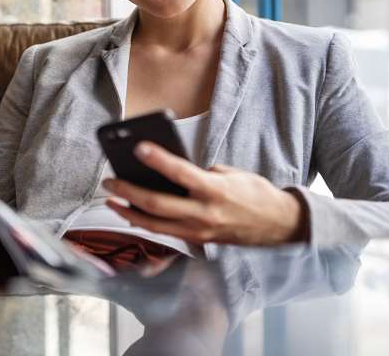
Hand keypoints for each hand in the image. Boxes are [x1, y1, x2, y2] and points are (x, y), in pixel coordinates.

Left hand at [103, 142, 305, 245]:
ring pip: (154, 225)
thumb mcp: (230, 173)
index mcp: (214, 190)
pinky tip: (133, 213)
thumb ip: (201, 174)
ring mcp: (199, 232)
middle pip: (157, 205)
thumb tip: (173, 172)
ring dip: (129, 212)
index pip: (179, 172)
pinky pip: (165, 233)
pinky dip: (146, 223)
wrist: (278, 226)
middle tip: (110, 180)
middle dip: (128, 191)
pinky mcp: (198, 242)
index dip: (157, 159)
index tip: (138, 147)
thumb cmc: (255, 194)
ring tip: (112, 200)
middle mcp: (204, 214)